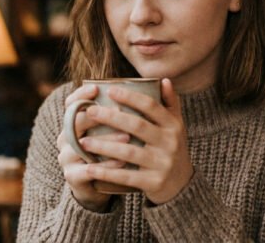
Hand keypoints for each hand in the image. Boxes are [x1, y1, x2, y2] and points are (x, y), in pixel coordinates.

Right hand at [56, 84, 128, 211]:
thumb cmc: (110, 152)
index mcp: (74, 123)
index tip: (97, 88)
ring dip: (105, 141)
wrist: (97, 186)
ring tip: (127, 138)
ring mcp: (67, 157)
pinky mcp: (72, 176)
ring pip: (82, 146)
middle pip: (75, 121)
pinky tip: (123, 163)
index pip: (70, 104)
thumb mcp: (113, 130)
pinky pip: (88, 170)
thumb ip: (127, 110)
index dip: (80, 95)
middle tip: (120, 112)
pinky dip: (107, 166)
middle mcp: (66, 138)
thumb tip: (160, 83)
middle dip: (96, 116)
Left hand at [79, 78, 193, 204]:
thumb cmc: (172, 149)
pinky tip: (89, 167)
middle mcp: (170, 142)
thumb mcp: (176, 127)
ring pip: (128, 152)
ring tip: (82, 141)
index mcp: (173, 125)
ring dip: (103, 146)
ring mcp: (162, 163)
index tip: (109, 90)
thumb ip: (170, 103)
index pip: (151, 106)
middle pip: (137, 126)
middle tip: (89, 111)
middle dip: (111, 117)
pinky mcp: (153, 182)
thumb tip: (163, 80)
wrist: (182, 186)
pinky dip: (106, 172)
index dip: (130, 97)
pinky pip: (126, 176)